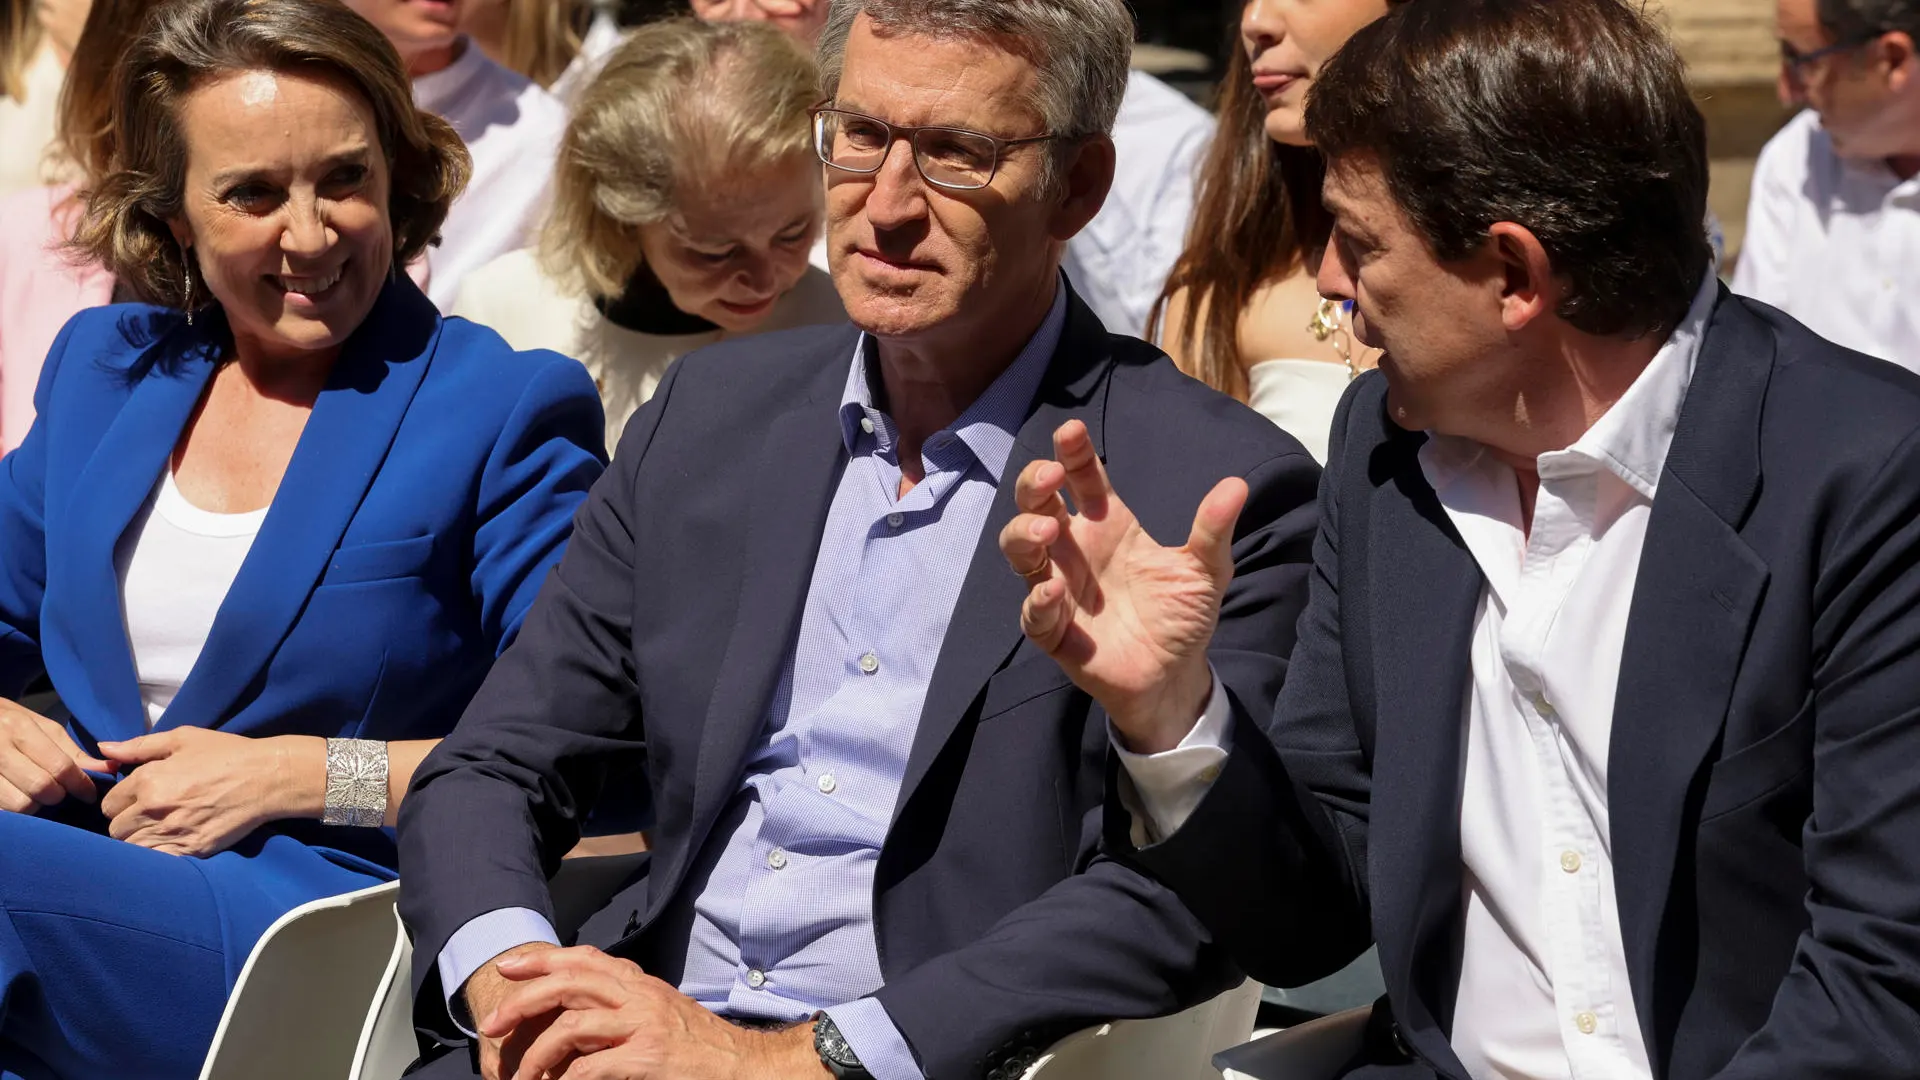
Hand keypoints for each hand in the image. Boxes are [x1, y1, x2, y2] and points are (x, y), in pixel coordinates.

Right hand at [0, 698, 108, 813]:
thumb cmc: (8, 722)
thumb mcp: (41, 727)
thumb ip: (72, 751)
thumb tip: (108, 769)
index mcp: (20, 729)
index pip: (60, 766)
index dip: (80, 785)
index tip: (89, 794)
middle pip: (41, 788)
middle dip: (57, 796)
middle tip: (58, 792)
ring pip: (19, 805)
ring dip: (34, 806)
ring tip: (33, 795)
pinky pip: (2, 810)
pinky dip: (14, 811)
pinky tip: (17, 797)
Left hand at [98, 730, 320, 856]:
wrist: (267, 777)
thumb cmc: (226, 753)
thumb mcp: (183, 738)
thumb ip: (138, 746)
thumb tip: (103, 749)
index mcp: (148, 780)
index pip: (109, 804)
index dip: (121, 801)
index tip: (137, 798)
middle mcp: (154, 809)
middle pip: (115, 829)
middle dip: (127, 822)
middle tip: (147, 814)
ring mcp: (173, 832)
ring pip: (131, 848)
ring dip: (139, 840)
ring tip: (157, 829)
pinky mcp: (192, 849)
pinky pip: (154, 861)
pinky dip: (155, 855)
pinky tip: (169, 843)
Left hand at [480, 946, 825, 1079]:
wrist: (744, 1067)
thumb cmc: (701, 1047)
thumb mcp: (661, 1012)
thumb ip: (625, 1004)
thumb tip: (578, 1011)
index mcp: (641, 984)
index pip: (584, 958)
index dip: (542, 960)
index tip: (508, 967)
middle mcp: (640, 996)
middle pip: (570, 982)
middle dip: (523, 1000)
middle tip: (492, 1024)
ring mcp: (645, 1025)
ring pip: (573, 1025)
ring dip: (537, 1054)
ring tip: (521, 1076)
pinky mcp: (648, 1057)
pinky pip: (592, 1067)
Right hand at [999, 420, 1246, 753]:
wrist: (1175, 675)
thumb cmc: (1182, 615)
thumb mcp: (1205, 570)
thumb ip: (1212, 530)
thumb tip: (1236, 486)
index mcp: (1107, 525)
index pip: (1082, 479)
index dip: (1072, 454)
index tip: (1071, 431)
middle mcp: (1076, 550)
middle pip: (1037, 505)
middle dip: (1034, 485)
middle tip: (1050, 476)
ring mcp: (1060, 588)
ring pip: (1020, 551)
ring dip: (1024, 534)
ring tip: (1047, 531)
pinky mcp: (1054, 630)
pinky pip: (1033, 612)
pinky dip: (1038, 599)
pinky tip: (1053, 589)